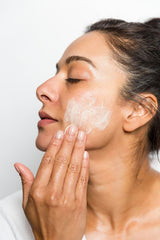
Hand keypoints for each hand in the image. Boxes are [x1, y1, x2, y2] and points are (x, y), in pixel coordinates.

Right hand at [14, 125, 88, 239]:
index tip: (60, 134)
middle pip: (62, 161)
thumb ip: (26, 181)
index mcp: (39, 190)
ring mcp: (68, 196)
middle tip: (73, 128)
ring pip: (73, 167)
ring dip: (78, 149)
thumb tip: (19, 165)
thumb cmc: (42, 222)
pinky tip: (85, 153)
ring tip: (81, 136)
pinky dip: (85, 165)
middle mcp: (53, 192)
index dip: (55, 146)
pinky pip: (82, 179)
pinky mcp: (79, 201)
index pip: (47, 162)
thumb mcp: (27, 203)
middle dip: (68, 142)